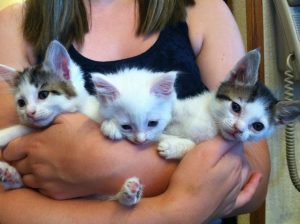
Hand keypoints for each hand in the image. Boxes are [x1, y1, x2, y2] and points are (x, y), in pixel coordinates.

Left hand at [2, 113, 176, 198]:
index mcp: (35, 145)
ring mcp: (45, 182)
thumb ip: (50, 119)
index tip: (21, 146)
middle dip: (22, 159)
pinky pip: (41, 189)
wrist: (107, 163)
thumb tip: (42, 122)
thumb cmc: (90, 137)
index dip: (13, 147)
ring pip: (27, 179)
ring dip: (32, 172)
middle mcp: (35, 165)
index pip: (10, 149)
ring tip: (47, 166)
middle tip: (36, 154)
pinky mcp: (55, 193)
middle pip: (17, 165)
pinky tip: (58, 175)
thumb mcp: (70, 118)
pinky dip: (44, 183)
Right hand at [164, 137, 261, 221]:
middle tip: (218, 142)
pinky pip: (247, 192)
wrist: (183, 210)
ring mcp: (235, 191)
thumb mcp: (202, 153)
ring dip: (240, 160)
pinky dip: (253, 184)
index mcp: (233, 161)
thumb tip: (235, 132)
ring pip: (244, 170)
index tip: (220, 131)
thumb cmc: (189, 179)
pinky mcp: (230, 203)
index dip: (228, 135)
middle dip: (232, 147)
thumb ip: (221, 142)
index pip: (237, 142)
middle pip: (240, 155)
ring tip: (230, 153)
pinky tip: (256, 177)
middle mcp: (238, 175)